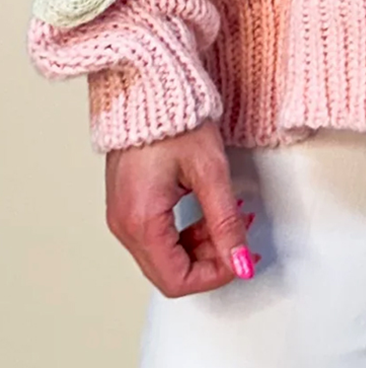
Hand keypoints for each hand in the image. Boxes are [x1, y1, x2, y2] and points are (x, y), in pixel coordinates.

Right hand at [105, 119, 257, 296]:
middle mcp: (124, 225)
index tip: (241, 258)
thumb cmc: (176, 120)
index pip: (177, 280)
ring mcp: (122, 215)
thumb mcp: (210, 172)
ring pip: (164, 256)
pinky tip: (207, 212)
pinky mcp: (127, 204)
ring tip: (228, 218)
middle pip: (169, 272)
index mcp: (141, 221)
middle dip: (209, 260)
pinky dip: (184, 233)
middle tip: (239, 236)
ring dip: (199, 246)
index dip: (215, 275)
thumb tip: (240, 262)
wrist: (148, 87)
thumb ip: (226, 222)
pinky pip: (156, 237)